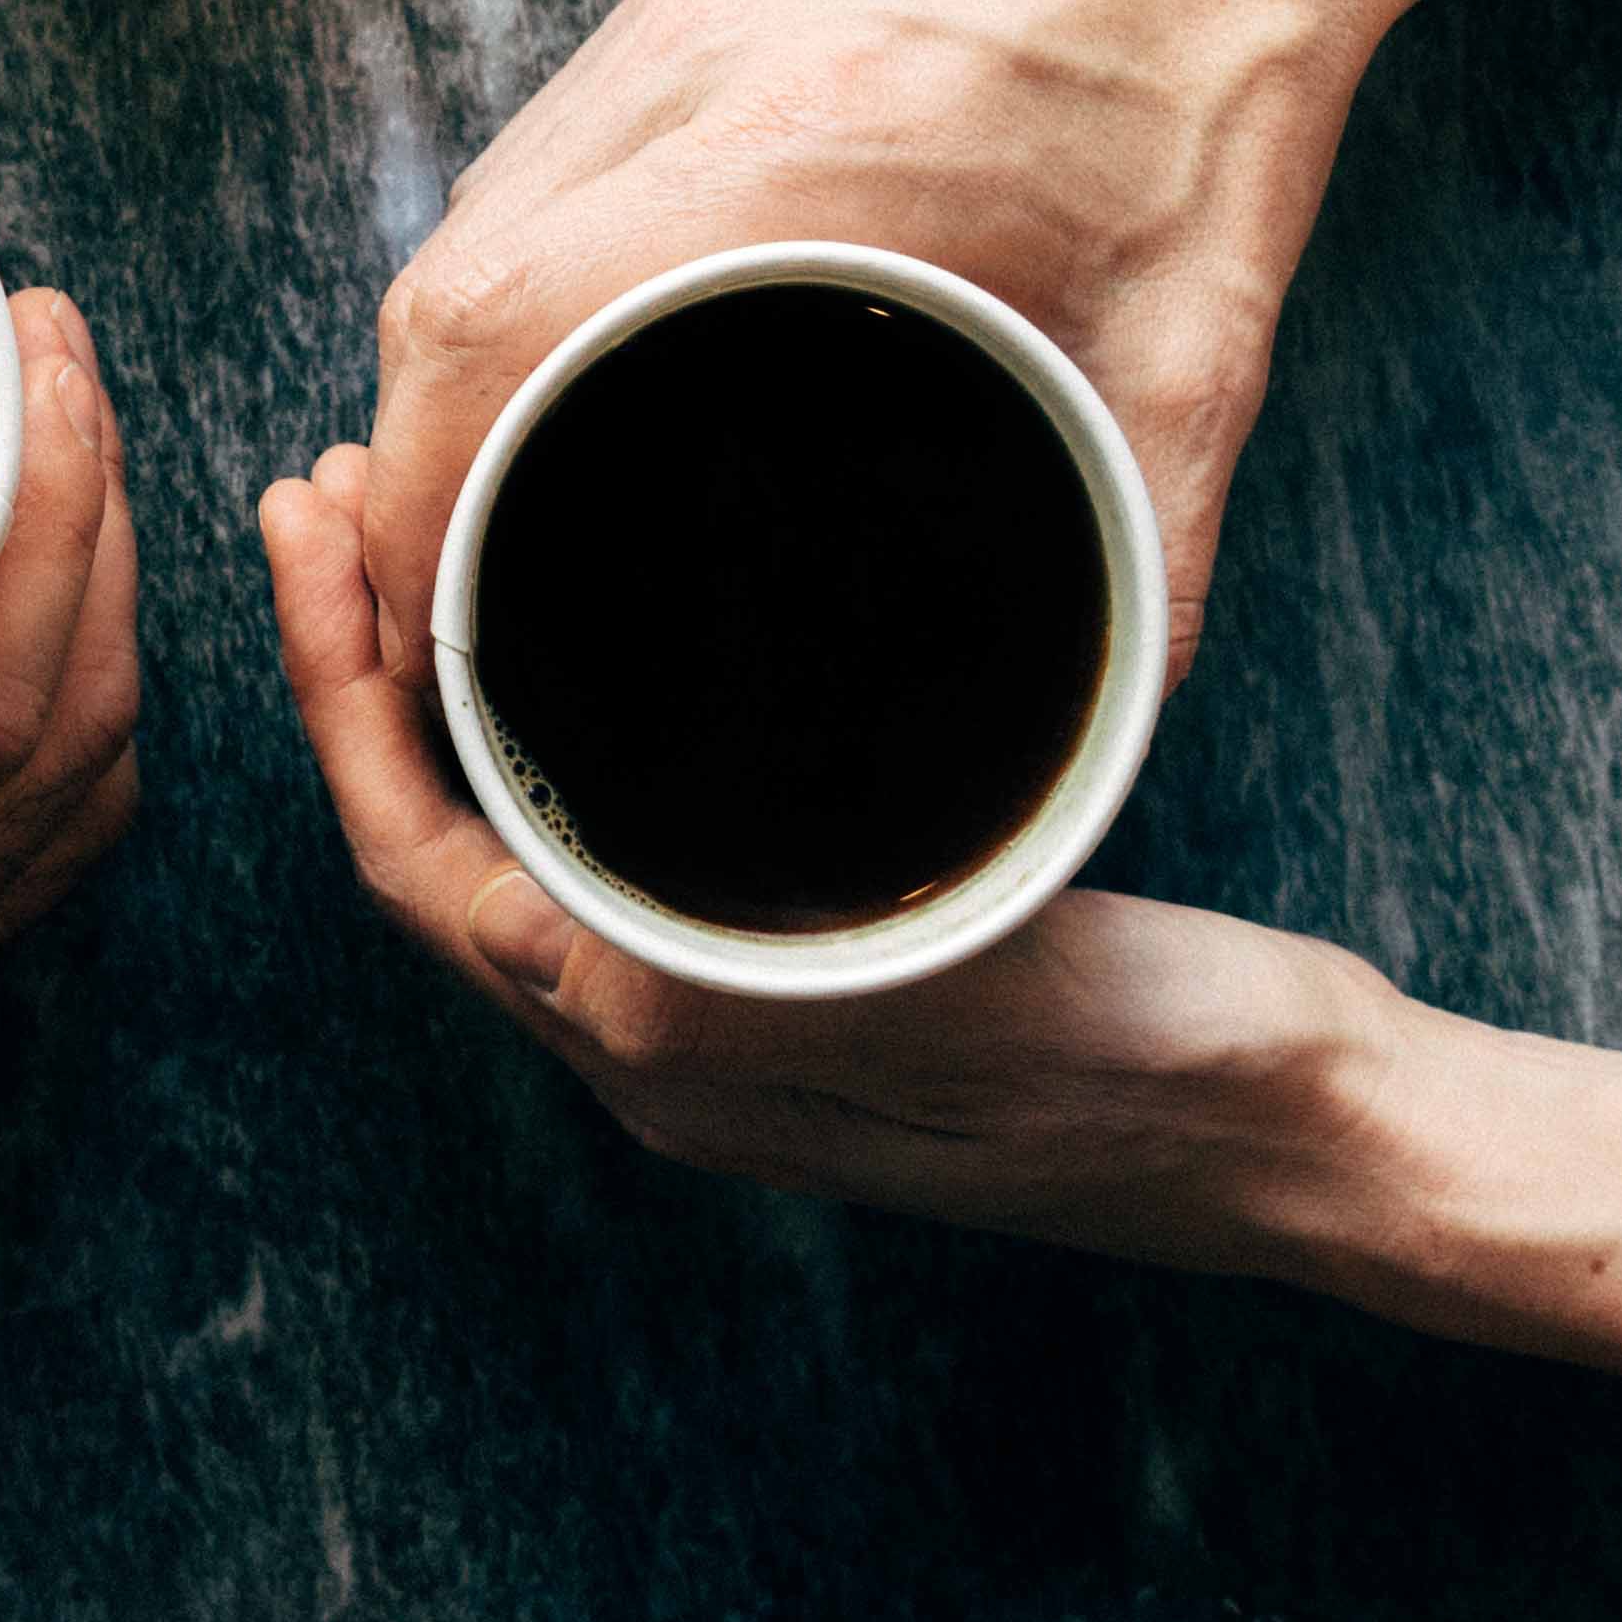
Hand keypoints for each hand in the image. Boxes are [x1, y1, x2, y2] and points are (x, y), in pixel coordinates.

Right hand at [0, 294, 147, 1283]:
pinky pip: (20, 871)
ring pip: (68, 810)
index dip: (47, 504)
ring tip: (57, 448)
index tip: (31, 341)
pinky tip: (23, 616)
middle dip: (93, 514)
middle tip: (50, 346)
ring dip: (92, 614)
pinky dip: (58, 726)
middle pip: (63, 736)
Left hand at [257, 442, 1385, 1273]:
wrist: (1303, 1135)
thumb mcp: (954, 991)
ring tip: (415, 525)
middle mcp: (661, 1055)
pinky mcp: (797, 978)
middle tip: (325, 487)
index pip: (416, 861)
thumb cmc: (1163, 1060)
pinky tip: (581, 629)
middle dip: (362, 663)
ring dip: (444, 691)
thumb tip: (581, 941)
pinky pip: (610, 849)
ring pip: (510, 843)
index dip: (344, 689)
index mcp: (669, 1056)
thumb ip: (759, 978)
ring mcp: (723, 1025)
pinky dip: (554, 726)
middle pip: (433, 841)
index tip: (319, 519)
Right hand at [344, 0, 1390, 692]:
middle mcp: (704, 69)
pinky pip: (538, 151)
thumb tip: (1113, 734)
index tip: (418, 612)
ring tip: (483, 491)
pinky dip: (511, 269)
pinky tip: (557, 349)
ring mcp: (682, 16)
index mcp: (807, 155)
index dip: (415, 490)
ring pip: (473, 213)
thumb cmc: (1226, 93)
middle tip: (445, 592)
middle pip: (445, 284)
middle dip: (410, 457)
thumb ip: (1147, 562)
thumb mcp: (1198, 362)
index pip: (495, 327)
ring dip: (449, 362)